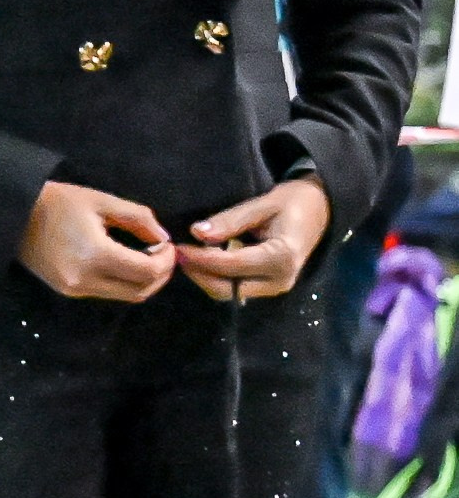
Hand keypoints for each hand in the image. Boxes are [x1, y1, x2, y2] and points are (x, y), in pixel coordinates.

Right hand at [17, 181, 175, 301]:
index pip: (147, 271)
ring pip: (125, 296)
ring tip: (145, 258)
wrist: (12, 217)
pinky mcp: (68, 291)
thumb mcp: (101, 201)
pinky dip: (123, 281)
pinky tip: (123, 262)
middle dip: (160, 275)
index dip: (166, 260)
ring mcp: (75, 289)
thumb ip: (138, 218)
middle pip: (140, 291)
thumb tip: (162, 237)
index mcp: (96, 255)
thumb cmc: (57, 203)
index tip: (167, 244)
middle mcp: (86, 280)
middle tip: (162, 254)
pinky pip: (107, 292)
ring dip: (143, 281)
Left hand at [176, 179, 331, 302]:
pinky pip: (235, 289)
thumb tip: (197, 232)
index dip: (201, 258)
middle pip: (227, 288)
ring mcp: (275, 288)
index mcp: (281, 257)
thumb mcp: (262, 205)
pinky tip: (202, 262)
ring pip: (228, 293)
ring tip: (187, 257)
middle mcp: (280, 280)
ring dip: (204, 278)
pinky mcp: (268, 288)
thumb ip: (231, 220)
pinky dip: (215, 278)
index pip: (231, 265)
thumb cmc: (291, 204)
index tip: (179, 247)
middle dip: (199, 274)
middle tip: (178, 255)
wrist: (319, 212)